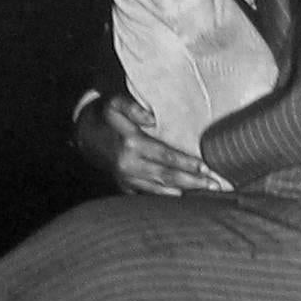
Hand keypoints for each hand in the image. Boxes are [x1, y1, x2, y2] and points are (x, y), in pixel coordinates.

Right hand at [75, 94, 232, 196]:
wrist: (84, 135)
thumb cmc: (106, 116)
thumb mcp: (115, 103)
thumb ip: (133, 106)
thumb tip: (151, 118)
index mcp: (131, 145)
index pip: (165, 156)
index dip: (187, 163)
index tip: (207, 167)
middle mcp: (129, 166)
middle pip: (167, 177)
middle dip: (193, 182)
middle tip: (216, 185)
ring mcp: (126, 180)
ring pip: (160, 190)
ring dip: (184, 192)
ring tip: (208, 193)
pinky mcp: (124, 187)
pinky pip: (149, 195)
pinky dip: (167, 198)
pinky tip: (186, 198)